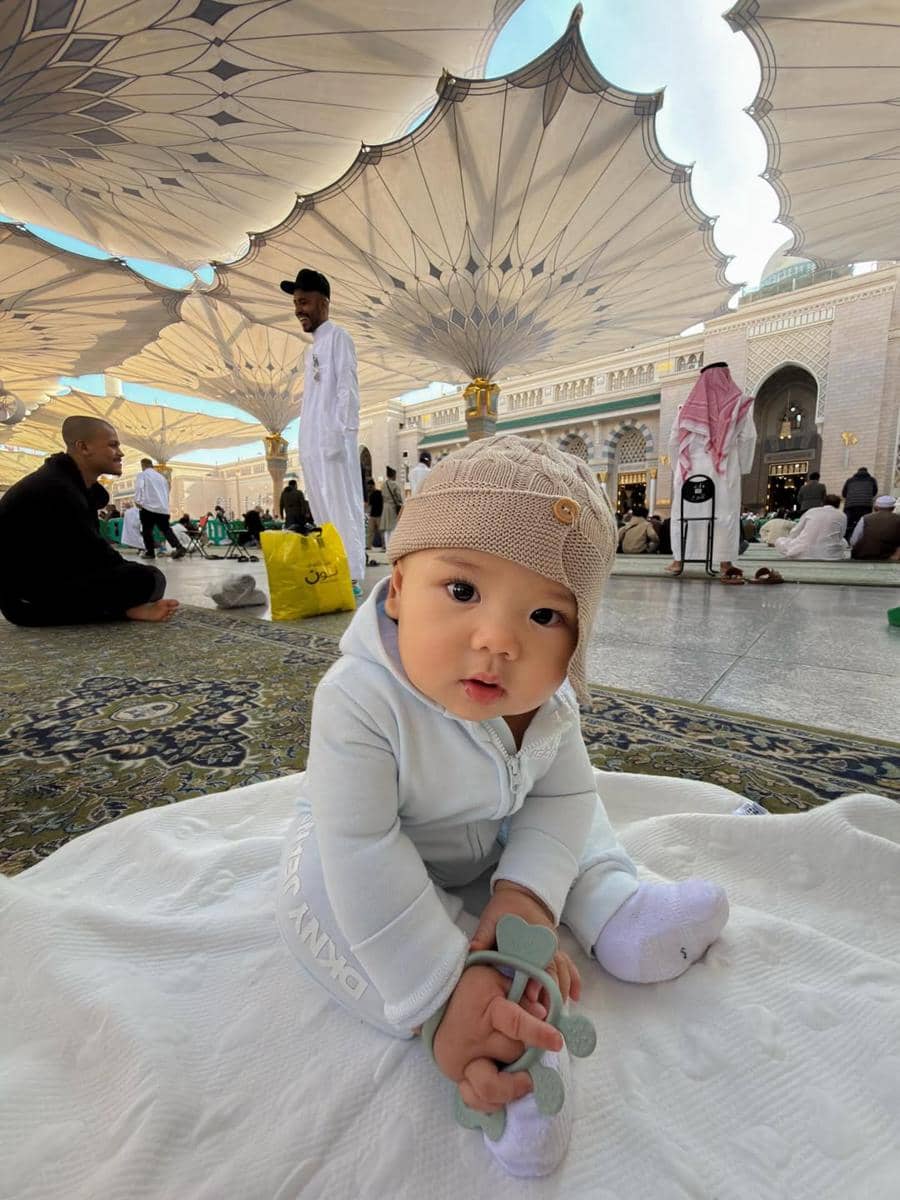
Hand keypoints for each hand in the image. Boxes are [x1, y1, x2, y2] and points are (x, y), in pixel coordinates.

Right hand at [432, 964, 562, 1112]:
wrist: (434, 997)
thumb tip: (543, 1014)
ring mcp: (462, 1060)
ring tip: (524, 1080)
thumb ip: (521, 994)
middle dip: (526, 1051)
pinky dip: (492, 1101)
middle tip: (530, 1046)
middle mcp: (473, 1039)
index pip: (515, 1023)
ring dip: (512, 1085)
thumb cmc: (472, 986)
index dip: (538, 1033)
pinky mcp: (455, 1075)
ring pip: (492, 1087)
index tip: (557, 1042)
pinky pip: (474, 1099)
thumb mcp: (496, 979)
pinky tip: (504, 1094)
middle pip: (512, 1054)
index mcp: (486, 1010)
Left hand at [470, 881, 580, 1004]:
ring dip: (562, 992)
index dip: (535, 980)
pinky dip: (574, 980)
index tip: (530, 997)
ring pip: (564, 971)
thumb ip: (483, 935)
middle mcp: (546, 943)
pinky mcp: (556, 950)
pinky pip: (569, 965)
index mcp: (532, 936)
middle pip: (554, 971)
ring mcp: (553, 947)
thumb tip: (473, 951)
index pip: (536, 961)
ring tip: (557, 1014)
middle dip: (551, 993)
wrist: (522, 895)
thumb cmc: (506, 907)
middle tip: (545, 1015)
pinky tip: (576, 997)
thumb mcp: (491, 918)